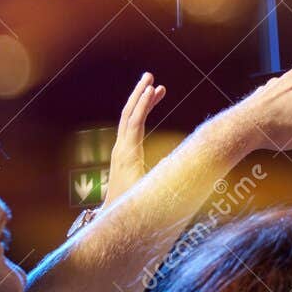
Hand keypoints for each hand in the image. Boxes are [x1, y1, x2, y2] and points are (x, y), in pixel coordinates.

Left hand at [101, 72, 166, 207]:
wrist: (115, 217)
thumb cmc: (134, 205)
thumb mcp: (149, 193)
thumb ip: (161, 180)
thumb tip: (176, 166)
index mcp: (127, 154)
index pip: (134, 122)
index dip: (144, 104)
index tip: (153, 88)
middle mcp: (120, 148)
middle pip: (128, 114)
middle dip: (139, 94)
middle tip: (149, 75)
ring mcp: (120, 150)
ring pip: (129, 119)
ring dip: (141, 101)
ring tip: (155, 86)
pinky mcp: (124, 153)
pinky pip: (132, 127)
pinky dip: (141, 114)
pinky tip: (150, 107)